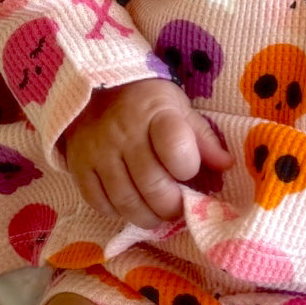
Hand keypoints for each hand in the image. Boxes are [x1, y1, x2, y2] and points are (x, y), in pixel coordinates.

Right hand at [63, 78, 233, 229]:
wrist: (96, 87)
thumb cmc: (147, 101)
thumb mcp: (179, 108)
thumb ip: (202, 138)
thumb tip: (227, 165)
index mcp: (156, 114)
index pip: (176, 150)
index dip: (187, 168)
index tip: (189, 172)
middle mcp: (125, 134)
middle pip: (152, 185)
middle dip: (171, 206)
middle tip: (177, 208)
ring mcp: (99, 151)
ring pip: (125, 200)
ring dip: (147, 217)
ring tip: (157, 215)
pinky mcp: (79, 165)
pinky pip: (98, 201)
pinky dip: (116, 212)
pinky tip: (128, 206)